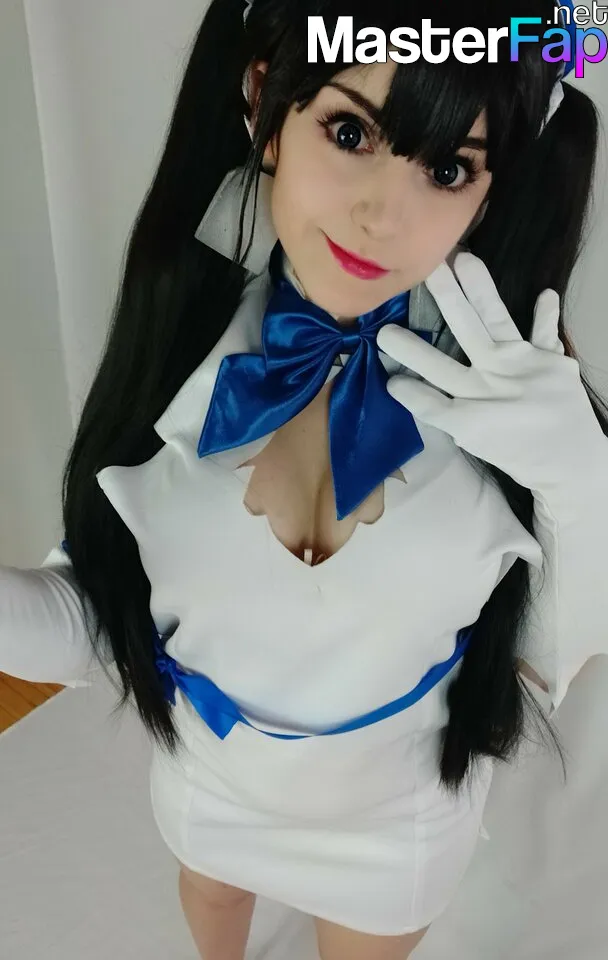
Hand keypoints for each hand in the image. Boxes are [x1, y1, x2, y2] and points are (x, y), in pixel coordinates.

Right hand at [377, 252, 605, 498]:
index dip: (406, 370)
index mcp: (469, 411)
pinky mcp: (552, 360)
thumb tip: (399, 385)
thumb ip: (437, 409)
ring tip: (463, 259)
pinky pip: (546, 333)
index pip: (428, 388)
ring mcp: (524, 367)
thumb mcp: (470, 439)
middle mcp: (492, 383)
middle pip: (460, 339)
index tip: (385, 348)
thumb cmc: (516, 453)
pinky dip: (545, 315)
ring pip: (494, 323)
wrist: (570, 463)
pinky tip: (545, 293)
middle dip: (440, 308)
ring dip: (479, 290)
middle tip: (419, 274)